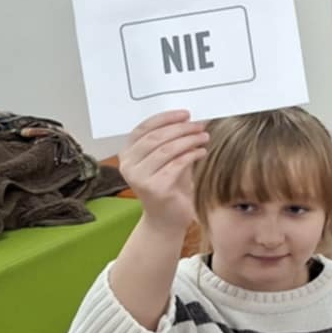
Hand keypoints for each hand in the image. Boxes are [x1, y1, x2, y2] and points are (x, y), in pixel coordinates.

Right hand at [119, 111, 208, 232]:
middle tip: (199, 125)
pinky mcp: (154, 188)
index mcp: (127, 153)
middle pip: (155, 138)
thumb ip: (172, 140)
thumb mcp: (168, 159)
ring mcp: (139, 177)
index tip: (185, 114)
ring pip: (166, 150)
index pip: (143, 128)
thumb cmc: (170, 185)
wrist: (167, 219)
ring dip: (188, 140)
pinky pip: (176, 164)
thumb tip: (191, 118)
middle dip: (180, 129)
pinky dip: (191, 155)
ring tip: (204, 137)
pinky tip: (202, 152)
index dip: (165, 118)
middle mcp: (128, 165)